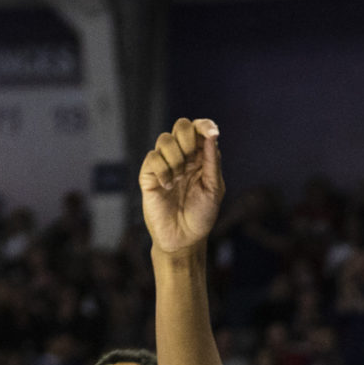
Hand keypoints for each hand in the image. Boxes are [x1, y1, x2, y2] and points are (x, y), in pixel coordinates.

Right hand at [141, 118, 224, 254]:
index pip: (199, 129)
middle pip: (181, 126)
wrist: (184, 239)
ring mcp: (164, 164)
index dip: (204, 125)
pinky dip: (163, 171)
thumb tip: (212, 134)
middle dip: (188, 139)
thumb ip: (212, 161)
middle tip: (191, 160)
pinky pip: (153, 157)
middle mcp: (182, 156)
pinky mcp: (149, 174)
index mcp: (200, 157)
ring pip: (165, 139)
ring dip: (176, 159)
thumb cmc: (202, 215)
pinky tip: (167, 186)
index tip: (211, 132)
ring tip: (178, 180)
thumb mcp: (214, 188)